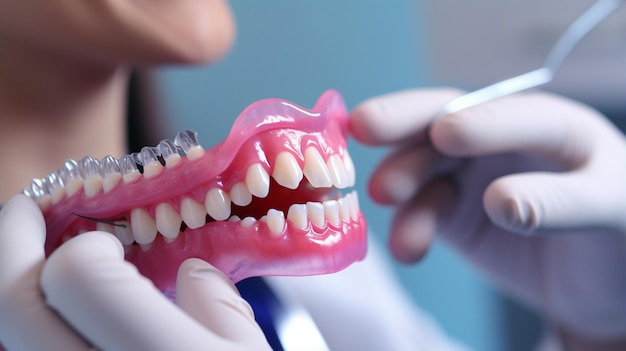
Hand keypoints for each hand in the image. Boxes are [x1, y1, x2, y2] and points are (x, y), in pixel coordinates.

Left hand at [0, 194, 269, 350]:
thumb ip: (217, 304)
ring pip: (10, 335)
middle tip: (26, 211)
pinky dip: (32, 319)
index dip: (85, 246)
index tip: (107, 239)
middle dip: (12, 241)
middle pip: (14, 305)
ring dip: (14, 281)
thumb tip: (190, 271)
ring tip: (35, 254)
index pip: (77, 277)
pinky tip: (60, 306)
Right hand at [350, 89, 625, 344]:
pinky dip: (408, 228)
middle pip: (444, 120)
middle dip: (403, 122)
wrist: (600, 283)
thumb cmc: (617, 229)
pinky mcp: (450, 212)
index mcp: (548, 124)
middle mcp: (498, 141)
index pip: (508, 114)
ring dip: (400, 179)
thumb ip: (562, 204)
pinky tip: (408, 248)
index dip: (477, 122)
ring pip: (422, 166)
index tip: (444, 135)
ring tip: (386, 197)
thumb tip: (501, 202)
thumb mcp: (611, 209)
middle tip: (364, 126)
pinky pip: (420, 212)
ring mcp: (469, 175)